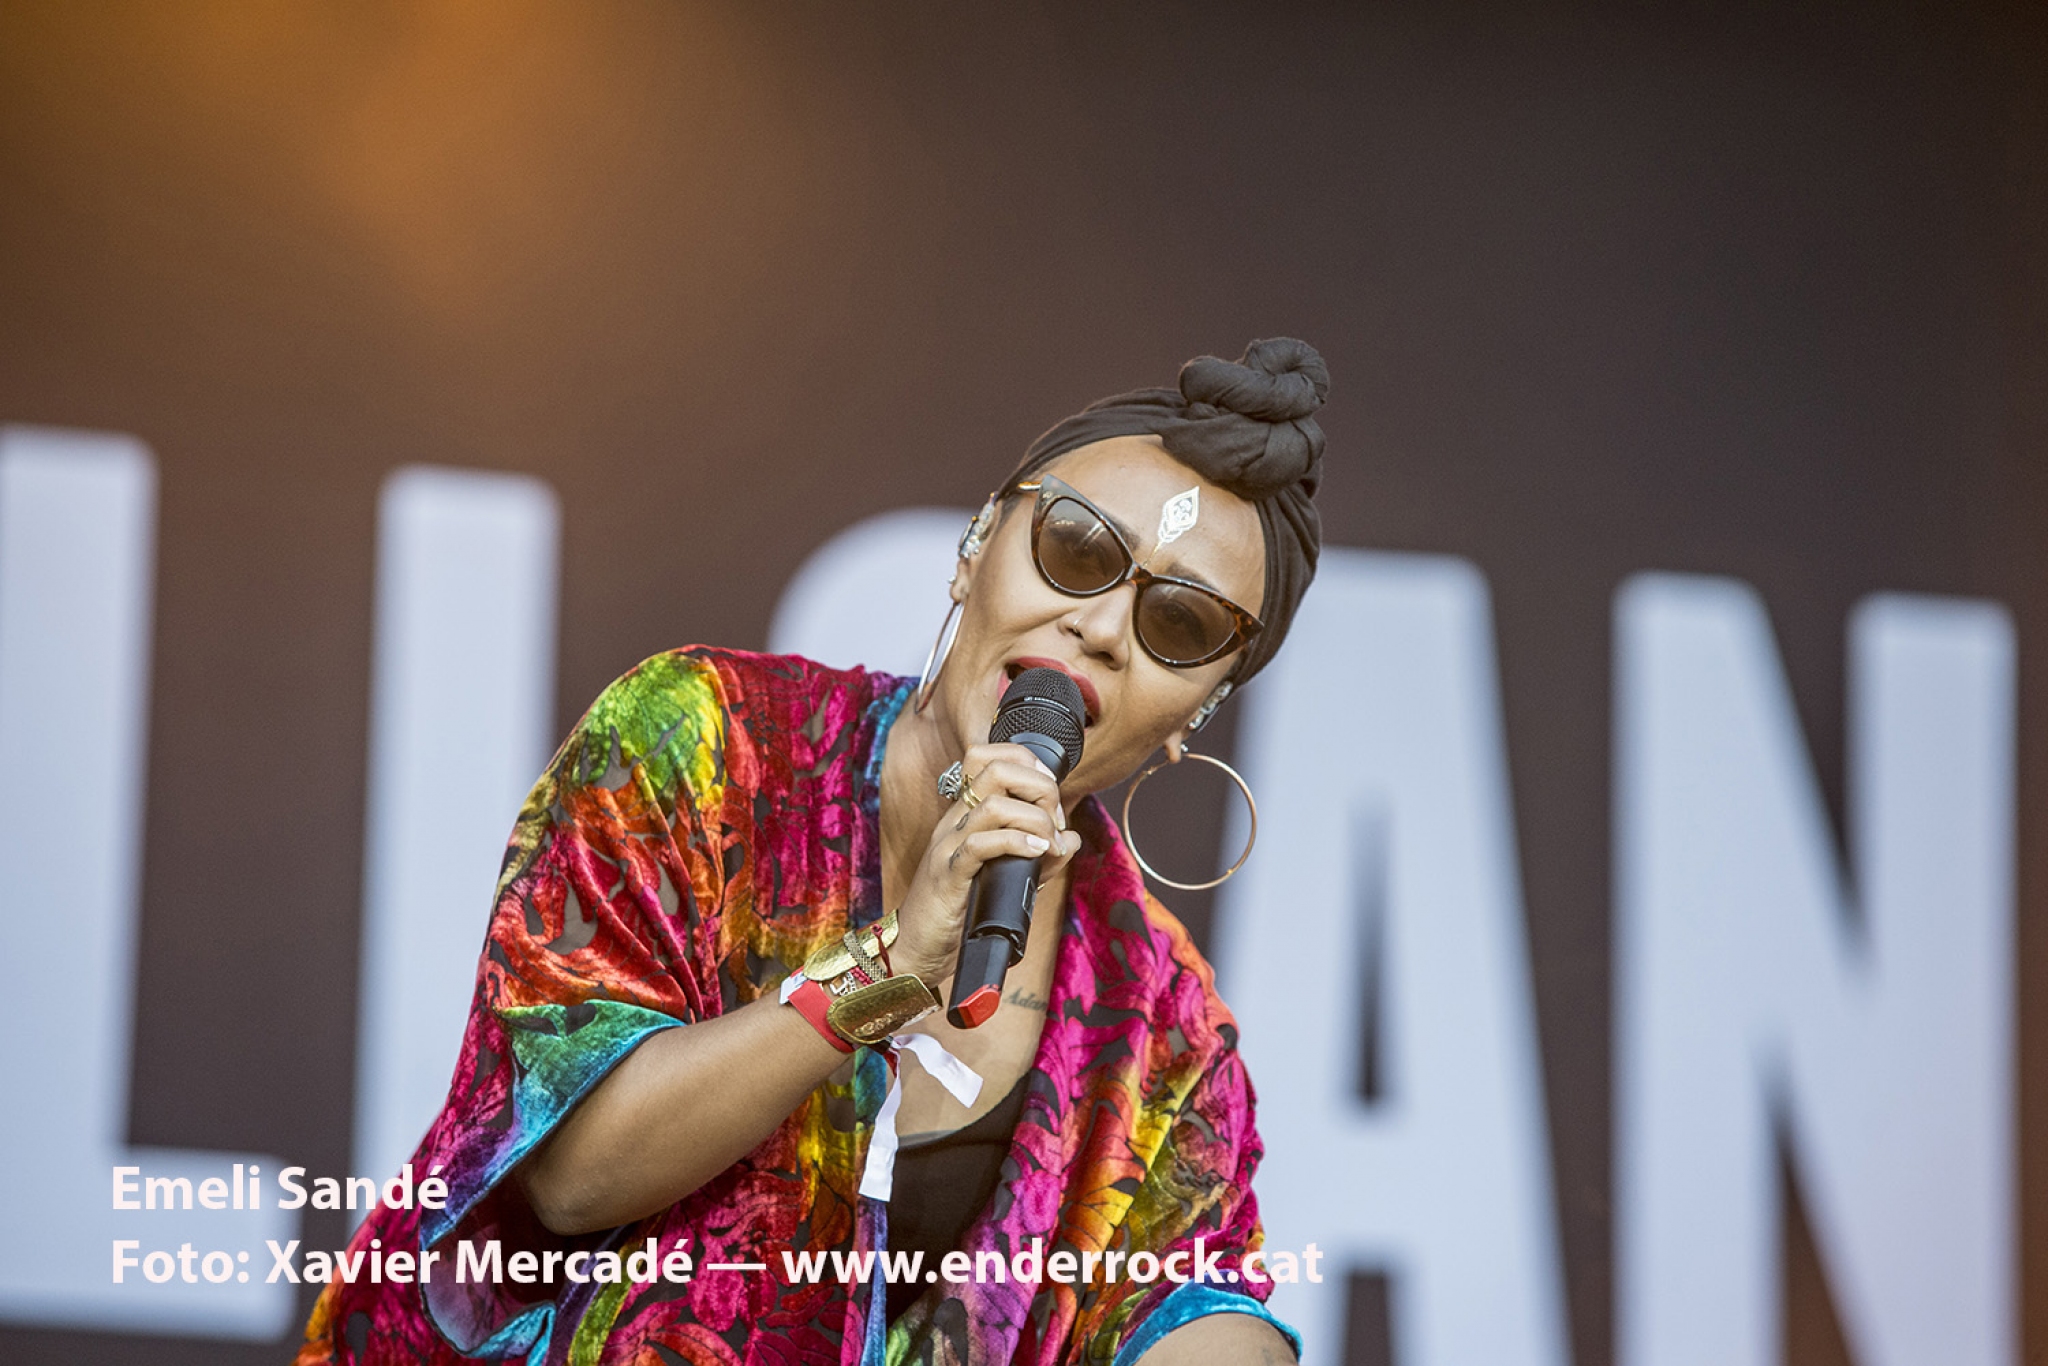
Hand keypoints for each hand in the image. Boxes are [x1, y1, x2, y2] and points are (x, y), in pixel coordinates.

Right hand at [892, 743, 1082, 982]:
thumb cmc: (960, 911)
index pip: (987, 757)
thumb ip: (1041, 857)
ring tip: (1049, 844)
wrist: (919, 948)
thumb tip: (1072, 838)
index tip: (1050, 797)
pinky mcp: (947, 875)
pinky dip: (1017, 843)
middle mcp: (954, 821)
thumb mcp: (1008, 877)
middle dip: (1039, 786)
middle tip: (1055, 820)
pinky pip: (980, 844)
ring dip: (1036, 819)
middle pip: (994, 768)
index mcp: (964, 814)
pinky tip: (1036, 853)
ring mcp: (948, 846)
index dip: (1027, 763)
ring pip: (993, 804)